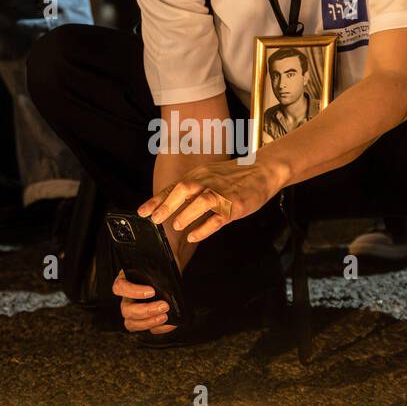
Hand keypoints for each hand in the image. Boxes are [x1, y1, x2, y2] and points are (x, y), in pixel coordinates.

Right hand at [112, 269, 176, 334]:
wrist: (168, 271)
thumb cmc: (160, 265)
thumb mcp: (157, 261)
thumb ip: (156, 266)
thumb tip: (164, 278)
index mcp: (125, 280)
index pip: (120, 287)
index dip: (133, 292)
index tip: (152, 291)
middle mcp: (127, 298)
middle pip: (127, 310)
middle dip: (146, 310)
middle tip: (164, 305)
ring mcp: (134, 311)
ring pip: (132, 323)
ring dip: (149, 322)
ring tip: (165, 316)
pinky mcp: (146, 320)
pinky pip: (148, 329)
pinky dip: (160, 328)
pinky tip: (171, 322)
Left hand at [138, 157, 286, 244]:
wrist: (264, 169)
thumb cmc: (235, 176)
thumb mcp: (210, 176)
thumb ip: (192, 189)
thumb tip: (171, 206)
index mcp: (199, 175)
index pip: (174, 187)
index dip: (157, 200)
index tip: (142, 212)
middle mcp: (209, 182)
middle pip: (185, 189)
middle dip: (167, 204)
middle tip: (155, 219)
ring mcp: (223, 194)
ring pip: (202, 201)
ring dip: (187, 214)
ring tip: (176, 226)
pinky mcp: (236, 206)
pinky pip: (218, 218)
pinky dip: (205, 228)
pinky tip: (194, 236)